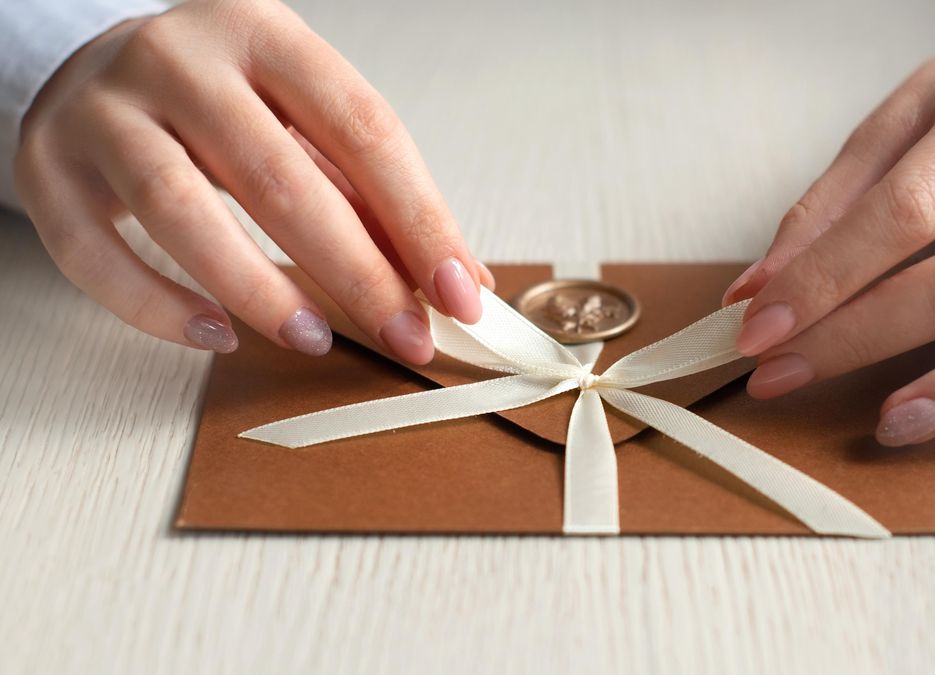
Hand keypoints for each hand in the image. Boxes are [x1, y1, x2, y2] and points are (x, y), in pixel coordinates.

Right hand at [15, 0, 492, 363]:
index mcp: (264, 35)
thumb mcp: (303, 123)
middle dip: (357, 272)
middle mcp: (180, 61)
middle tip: (407, 336)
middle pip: (279, 178)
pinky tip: (220, 335)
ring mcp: (104, 111)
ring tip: (315, 338)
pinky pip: (97, 256)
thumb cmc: (221, 102)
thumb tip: (462, 282)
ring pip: (182, 213)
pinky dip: (161, 308)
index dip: (419, 219)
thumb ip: (374, 196)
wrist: (98, 69)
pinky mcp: (47, 166)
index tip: (459, 292)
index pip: (362, 130)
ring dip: (260, 290)